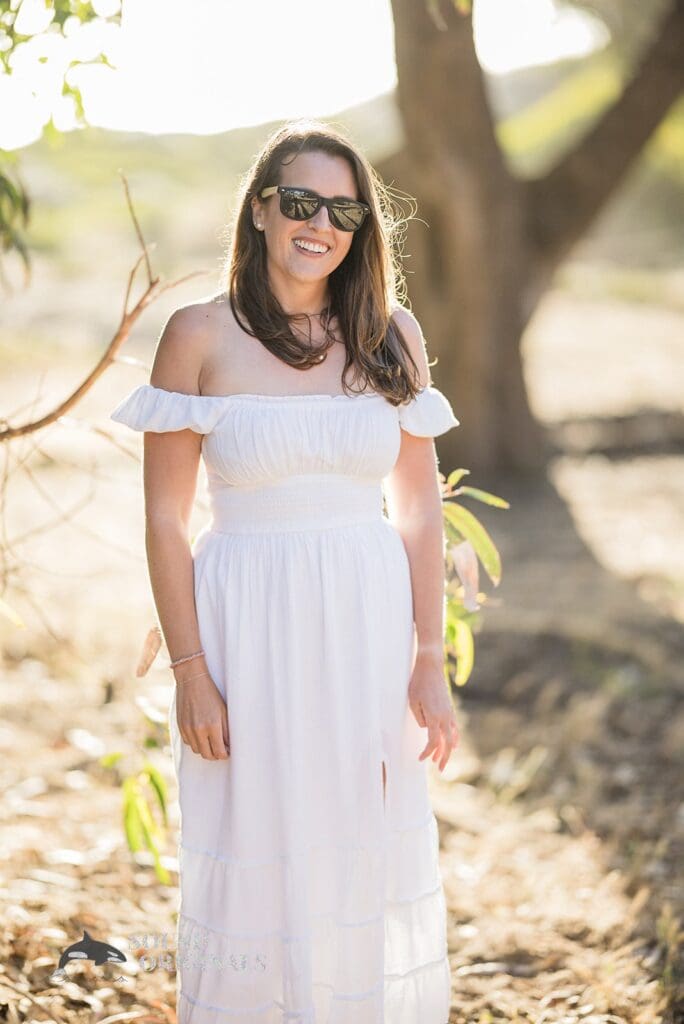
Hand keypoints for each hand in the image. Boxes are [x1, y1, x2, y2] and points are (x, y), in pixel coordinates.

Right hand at [175, 663, 229, 760]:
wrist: (192, 681)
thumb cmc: (211, 694)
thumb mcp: (224, 711)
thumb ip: (226, 731)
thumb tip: (228, 746)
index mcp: (213, 725)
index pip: (219, 752)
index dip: (225, 754)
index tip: (228, 751)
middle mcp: (199, 730)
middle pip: (207, 755)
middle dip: (216, 755)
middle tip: (221, 749)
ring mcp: (188, 729)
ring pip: (197, 751)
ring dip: (205, 749)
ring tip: (211, 741)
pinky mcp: (181, 727)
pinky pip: (188, 743)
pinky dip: (195, 742)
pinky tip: (201, 734)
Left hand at [408, 649, 458, 771]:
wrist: (430, 666)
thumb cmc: (418, 682)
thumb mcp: (412, 701)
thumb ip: (419, 718)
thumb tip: (425, 728)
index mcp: (434, 717)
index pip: (432, 742)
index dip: (427, 753)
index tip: (420, 759)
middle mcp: (444, 717)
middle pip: (446, 743)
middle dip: (443, 758)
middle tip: (440, 769)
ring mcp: (449, 712)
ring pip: (453, 736)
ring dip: (448, 749)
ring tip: (444, 759)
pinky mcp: (449, 707)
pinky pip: (454, 727)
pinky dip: (454, 737)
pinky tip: (454, 743)